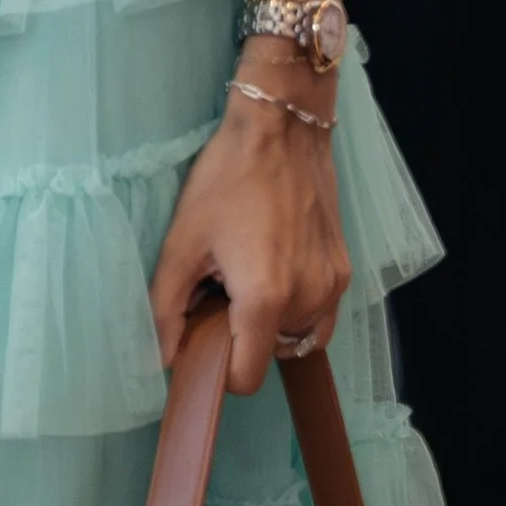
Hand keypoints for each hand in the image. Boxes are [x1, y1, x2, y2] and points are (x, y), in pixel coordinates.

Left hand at [149, 61, 350, 396]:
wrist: (281, 126)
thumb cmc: (226, 179)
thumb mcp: (182, 242)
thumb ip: (165, 309)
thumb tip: (161, 360)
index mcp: (265, 298)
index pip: (245, 378)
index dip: (217, 368)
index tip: (200, 334)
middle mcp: (308, 300)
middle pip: (268, 355)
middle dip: (241, 336)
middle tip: (220, 287)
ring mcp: (332, 285)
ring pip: (295, 336)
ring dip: (270, 323)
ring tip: (248, 272)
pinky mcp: (344, 268)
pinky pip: (318, 313)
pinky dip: (295, 305)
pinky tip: (274, 263)